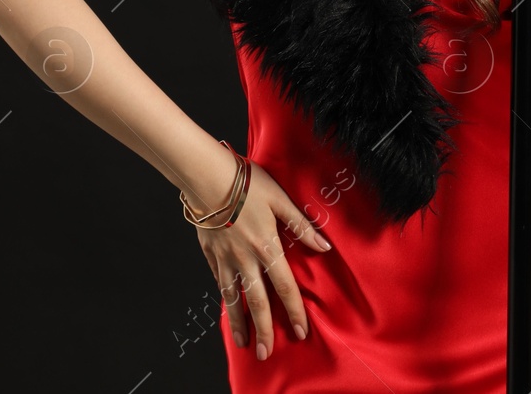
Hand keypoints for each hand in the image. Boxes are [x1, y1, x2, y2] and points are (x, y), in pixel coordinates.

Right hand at [194, 160, 331, 361]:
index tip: (301, 332)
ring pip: (233, 298)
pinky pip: (218, 280)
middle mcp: (245, 259)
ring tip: (243, 343)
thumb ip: (301, 225)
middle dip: (264, 330)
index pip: (284, 288)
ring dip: (239, 322)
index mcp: (267, 247)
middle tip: (267, 353)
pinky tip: (226, 307)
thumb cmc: (247, 183)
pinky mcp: (209, 252)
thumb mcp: (280, 200)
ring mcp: (225, 258)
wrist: (207, 176)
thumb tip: (324, 246)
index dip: (294, 312)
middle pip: (257, 302)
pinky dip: (223, 297)